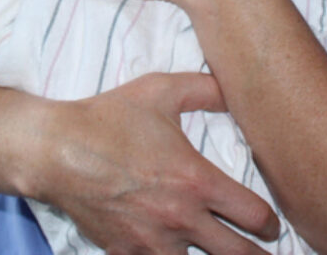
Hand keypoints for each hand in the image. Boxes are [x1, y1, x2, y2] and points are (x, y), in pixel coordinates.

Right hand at [36, 72, 279, 254]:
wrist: (55, 149)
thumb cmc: (108, 118)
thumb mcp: (160, 90)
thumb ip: (204, 89)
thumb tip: (234, 90)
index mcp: (196, 182)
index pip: (254, 217)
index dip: (270, 224)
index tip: (271, 226)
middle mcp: (181, 219)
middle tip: (262, 253)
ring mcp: (152, 241)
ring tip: (214, 253)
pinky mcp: (125, 253)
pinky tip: (170, 251)